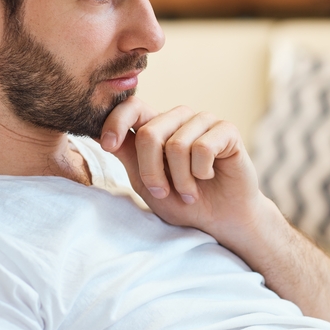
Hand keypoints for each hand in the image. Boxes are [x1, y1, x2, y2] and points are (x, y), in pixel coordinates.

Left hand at [98, 97, 271, 243]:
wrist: (222, 221)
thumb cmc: (184, 203)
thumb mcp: (146, 184)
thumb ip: (129, 156)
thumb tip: (102, 136)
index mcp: (157, 127)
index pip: (132, 107)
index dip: (116, 122)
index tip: (107, 145)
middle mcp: (179, 119)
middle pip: (149, 133)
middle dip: (151, 171)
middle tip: (164, 192)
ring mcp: (203, 122)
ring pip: (176, 145)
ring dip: (181, 179)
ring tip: (190, 192)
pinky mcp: (227, 131)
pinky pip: (203, 148)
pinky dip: (202, 172)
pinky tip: (210, 176)